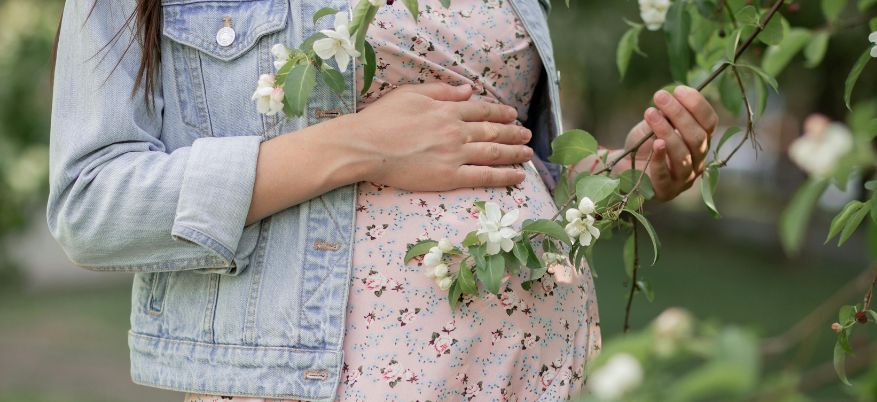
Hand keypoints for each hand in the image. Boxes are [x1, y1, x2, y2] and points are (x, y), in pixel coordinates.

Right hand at [350, 83, 533, 190]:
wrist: (366, 146)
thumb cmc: (382, 118)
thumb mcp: (411, 93)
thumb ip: (442, 91)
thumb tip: (468, 90)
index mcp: (447, 110)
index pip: (483, 110)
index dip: (501, 112)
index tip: (514, 115)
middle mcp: (457, 131)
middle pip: (494, 131)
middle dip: (514, 133)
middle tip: (528, 135)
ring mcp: (455, 155)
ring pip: (494, 153)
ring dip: (515, 153)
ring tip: (528, 153)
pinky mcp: (449, 177)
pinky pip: (484, 176)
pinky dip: (504, 176)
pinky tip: (518, 176)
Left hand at [617, 85, 718, 200]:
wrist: (624, 168)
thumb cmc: (645, 144)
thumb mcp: (656, 124)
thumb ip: (666, 114)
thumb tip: (671, 98)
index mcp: (701, 142)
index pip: (709, 122)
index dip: (697, 104)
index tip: (678, 89)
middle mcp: (698, 161)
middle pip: (697, 137)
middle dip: (679, 114)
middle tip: (659, 96)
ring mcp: (684, 178)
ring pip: (683, 155)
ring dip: (666, 131)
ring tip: (650, 113)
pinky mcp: (666, 191)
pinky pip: (666, 176)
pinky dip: (660, 158)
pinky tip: (655, 143)